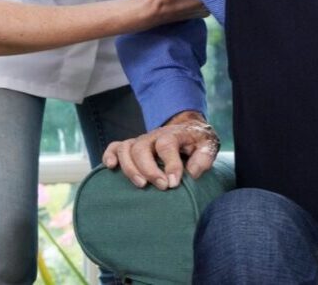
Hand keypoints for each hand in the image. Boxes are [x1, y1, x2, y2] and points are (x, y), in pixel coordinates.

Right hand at [102, 110, 219, 189]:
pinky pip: (114, 147)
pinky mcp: (132, 146)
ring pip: (126, 149)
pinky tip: (110, 167)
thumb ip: (203, 159)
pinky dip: (109, 155)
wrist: (189, 130)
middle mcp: (154, 136)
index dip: (170, 165)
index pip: (167, 145)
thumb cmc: (198, 142)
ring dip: (130, 168)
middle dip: (149, 169)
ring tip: (141, 185)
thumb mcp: (208, 146)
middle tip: (162, 187)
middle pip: (142, 148)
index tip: (174, 183)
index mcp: (173, 134)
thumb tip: (191, 174)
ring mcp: (141, 140)